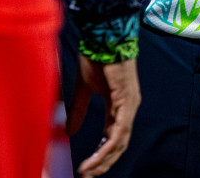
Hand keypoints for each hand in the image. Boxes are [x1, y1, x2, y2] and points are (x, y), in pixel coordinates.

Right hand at [69, 56, 139, 176]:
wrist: (103, 36)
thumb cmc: (96, 57)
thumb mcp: (83, 90)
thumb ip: (78, 111)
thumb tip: (70, 131)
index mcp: (119, 105)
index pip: (113, 137)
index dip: (101, 154)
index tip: (86, 168)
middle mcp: (127, 108)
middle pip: (119, 144)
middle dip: (103, 162)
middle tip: (87, 176)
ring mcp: (130, 105)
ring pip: (120, 141)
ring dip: (104, 159)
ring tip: (88, 171)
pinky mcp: (128, 101)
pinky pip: (120, 131)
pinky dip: (108, 146)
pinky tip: (97, 157)